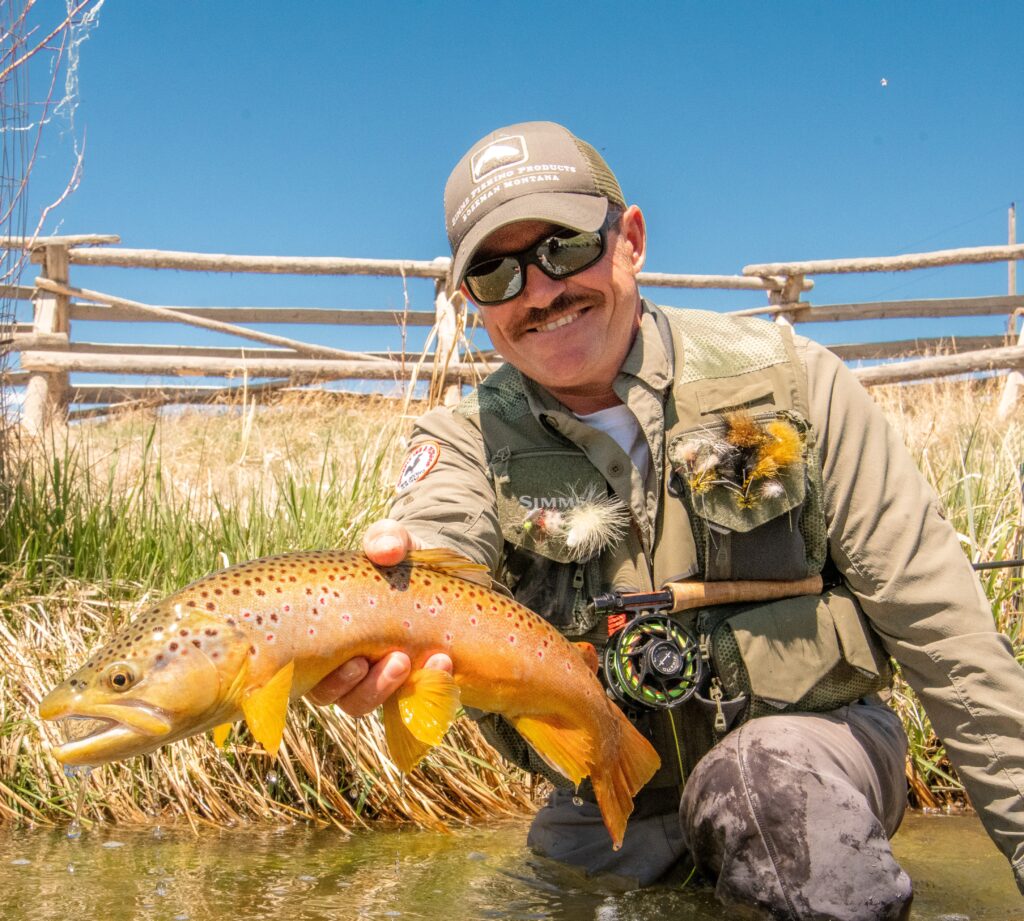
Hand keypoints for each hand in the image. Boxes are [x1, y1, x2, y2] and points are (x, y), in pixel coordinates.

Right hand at [306, 520, 448, 715]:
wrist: (436, 569)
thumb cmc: (398, 557)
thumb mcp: (393, 542)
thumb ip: (386, 539)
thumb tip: (385, 549)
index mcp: (325, 635)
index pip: (311, 675)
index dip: (331, 680)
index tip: (359, 662)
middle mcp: (344, 663)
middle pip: (345, 698)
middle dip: (371, 687)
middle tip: (399, 660)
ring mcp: (378, 677)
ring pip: (378, 703)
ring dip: (401, 690)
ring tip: (434, 661)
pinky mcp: (410, 681)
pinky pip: (415, 701)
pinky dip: (432, 689)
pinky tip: (447, 664)